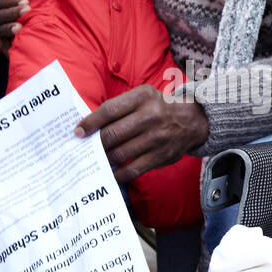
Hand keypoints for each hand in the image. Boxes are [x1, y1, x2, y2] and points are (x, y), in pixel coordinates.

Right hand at [0, 0, 29, 55]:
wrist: (25, 5)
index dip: (7, 2)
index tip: (25, 1)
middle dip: (11, 13)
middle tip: (28, 9)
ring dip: (10, 28)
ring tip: (22, 26)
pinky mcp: (0, 37)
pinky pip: (3, 41)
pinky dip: (11, 40)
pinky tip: (20, 36)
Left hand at [74, 85, 208, 182]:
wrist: (193, 121)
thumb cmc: (159, 107)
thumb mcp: (143, 96)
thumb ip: (120, 107)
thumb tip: (91, 125)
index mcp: (142, 97)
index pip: (109, 110)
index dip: (90, 122)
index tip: (78, 132)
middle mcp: (150, 116)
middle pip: (112, 134)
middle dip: (94, 144)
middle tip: (84, 149)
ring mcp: (156, 138)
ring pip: (120, 154)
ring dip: (103, 159)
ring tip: (95, 160)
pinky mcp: (160, 157)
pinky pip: (133, 170)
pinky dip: (118, 175)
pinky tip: (110, 173)